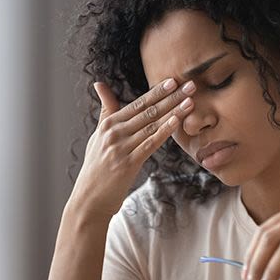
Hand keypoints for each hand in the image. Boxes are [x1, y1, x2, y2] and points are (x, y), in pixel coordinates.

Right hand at [68, 78, 195, 219]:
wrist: (89, 199)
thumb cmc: (96, 166)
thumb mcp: (98, 135)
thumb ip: (105, 110)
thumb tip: (99, 84)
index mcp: (109, 124)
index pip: (138, 103)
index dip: (157, 91)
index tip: (174, 80)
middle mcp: (114, 132)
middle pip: (148, 110)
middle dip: (171, 96)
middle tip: (190, 84)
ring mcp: (121, 147)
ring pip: (152, 125)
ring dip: (173, 111)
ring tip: (190, 100)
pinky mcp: (128, 163)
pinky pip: (150, 144)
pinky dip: (164, 131)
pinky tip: (176, 122)